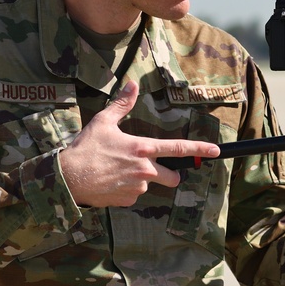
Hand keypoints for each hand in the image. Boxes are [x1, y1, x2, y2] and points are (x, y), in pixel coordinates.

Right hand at [59, 80, 219, 206]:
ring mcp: (138, 188)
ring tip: (117, 172)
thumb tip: (132, 84)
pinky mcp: (128, 201)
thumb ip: (122, 104)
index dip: (200, 150)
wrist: (68, 178)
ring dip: (141, 180)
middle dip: (170, 175)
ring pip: (149, 185)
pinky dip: (126, 190)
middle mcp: (145, 170)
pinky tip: (111, 182)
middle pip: (172, 177)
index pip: (179, 149)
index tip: (215, 151)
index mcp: (143, 148)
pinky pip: (134, 195)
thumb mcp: (104, 121)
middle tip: (153, 168)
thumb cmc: (86, 148)